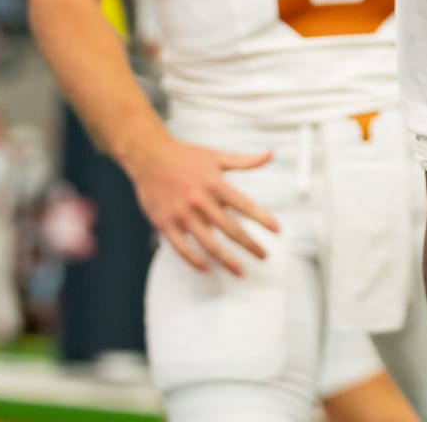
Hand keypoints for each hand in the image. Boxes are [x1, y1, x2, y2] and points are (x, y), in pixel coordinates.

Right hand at [124, 132, 279, 276]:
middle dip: (249, 245)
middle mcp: (200, 200)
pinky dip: (194, 260)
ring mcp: (182, 214)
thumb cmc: (185, 156)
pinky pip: (181, 247)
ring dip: (226, 259)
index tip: (277, 231)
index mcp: (215, 183)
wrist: (149, 156)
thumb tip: (270, 155)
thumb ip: (245, 161)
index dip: (263, 218)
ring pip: (208, 242)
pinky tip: (207, 267)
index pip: (245, 205)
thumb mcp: (217, 156)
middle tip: (264, 256)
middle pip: (230, 228)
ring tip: (240, 271)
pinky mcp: (165, 223)